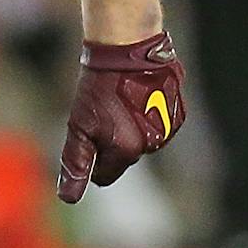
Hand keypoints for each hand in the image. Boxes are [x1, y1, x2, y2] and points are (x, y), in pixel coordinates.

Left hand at [57, 31, 186, 203]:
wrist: (128, 49)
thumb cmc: (97, 88)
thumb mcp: (78, 125)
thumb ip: (76, 163)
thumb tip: (68, 198)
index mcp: (127, 151)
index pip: (105, 176)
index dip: (92, 160)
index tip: (87, 137)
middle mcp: (153, 145)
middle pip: (124, 156)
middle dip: (112, 142)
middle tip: (102, 112)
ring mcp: (170, 128)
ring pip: (142, 140)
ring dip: (130, 127)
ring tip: (120, 100)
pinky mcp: (179, 112)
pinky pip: (158, 124)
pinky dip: (147, 114)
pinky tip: (137, 95)